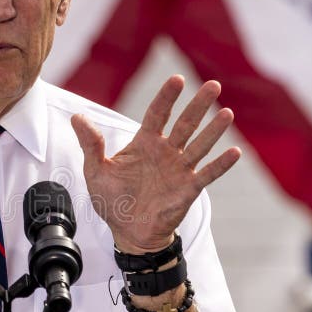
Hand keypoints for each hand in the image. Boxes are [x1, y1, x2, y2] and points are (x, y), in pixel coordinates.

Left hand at [71, 75, 240, 252]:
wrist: (128, 232)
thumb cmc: (113, 201)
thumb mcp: (96, 171)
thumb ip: (90, 145)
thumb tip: (77, 118)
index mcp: (144, 143)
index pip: (157, 114)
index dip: (166, 97)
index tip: (176, 79)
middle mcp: (165, 152)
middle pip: (184, 123)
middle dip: (198, 105)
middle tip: (213, 85)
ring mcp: (179, 169)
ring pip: (199, 145)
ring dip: (213, 130)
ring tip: (227, 113)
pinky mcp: (188, 189)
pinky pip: (207, 174)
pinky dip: (220, 164)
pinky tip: (234, 152)